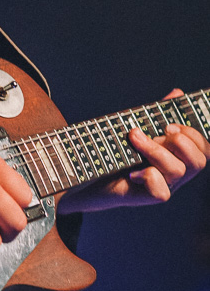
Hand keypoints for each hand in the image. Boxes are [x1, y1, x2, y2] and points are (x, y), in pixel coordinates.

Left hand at [58, 89, 208, 213]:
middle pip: (198, 161)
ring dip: (155, 150)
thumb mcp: (141, 128)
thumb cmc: (119, 151)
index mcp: (179, 157)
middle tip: (159, 132)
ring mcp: (164, 186)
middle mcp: (176, 174)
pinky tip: (132, 171)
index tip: (170, 125)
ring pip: (177, 170)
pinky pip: (161, 192)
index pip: (205, 150)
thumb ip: (159, 113)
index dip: (194, 135)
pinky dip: (148, 176)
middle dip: (180, 141)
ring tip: (134, 138)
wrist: (92, 178)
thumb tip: (177, 93)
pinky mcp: (148, 198)